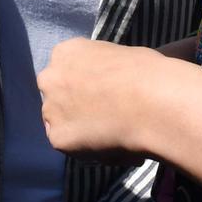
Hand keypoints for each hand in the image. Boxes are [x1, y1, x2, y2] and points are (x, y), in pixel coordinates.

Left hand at [38, 39, 166, 159]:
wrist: (151, 103)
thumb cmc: (144, 73)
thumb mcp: (119, 55)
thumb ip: (101, 68)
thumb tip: (109, 82)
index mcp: (65, 52)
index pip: (65, 69)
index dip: (82, 82)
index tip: (98, 92)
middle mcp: (50, 78)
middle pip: (56, 94)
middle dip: (72, 103)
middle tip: (99, 113)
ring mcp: (50, 109)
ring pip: (59, 121)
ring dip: (76, 126)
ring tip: (108, 133)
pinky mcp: (58, 138)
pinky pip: (69, 145)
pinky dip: (84, 148)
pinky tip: (108, 145)